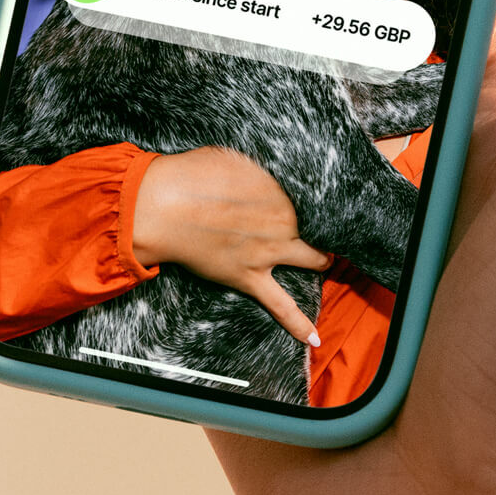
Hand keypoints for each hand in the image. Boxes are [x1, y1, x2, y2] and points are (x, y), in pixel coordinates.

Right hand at [133, 147, 329, 345]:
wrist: (165, 208)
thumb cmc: (191, 175)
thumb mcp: (232, 155)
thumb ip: (257, 165)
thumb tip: (266, 164)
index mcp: (280, 189)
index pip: (313, 194)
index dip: (319, 196)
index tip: (322, 197)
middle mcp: (283, 221)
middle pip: (319, 225)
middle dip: (327, 225)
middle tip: (330, 224)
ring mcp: (269, 253)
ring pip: (312, 259)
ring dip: (323, 259)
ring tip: (329, 260)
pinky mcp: (250, 278)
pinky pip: (280, 305)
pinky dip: (298, 323)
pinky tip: (313, 339)